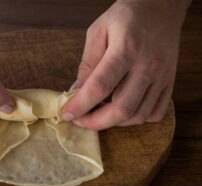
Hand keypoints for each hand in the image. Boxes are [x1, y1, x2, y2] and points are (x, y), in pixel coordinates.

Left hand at [62, 0, 190, 129]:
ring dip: (114, 123)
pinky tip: (122, 111)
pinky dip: (136, 119)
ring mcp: (162, 76)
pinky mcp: (170, 82)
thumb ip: (87, 64)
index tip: (67, 113)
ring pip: (138, 115)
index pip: (100, 86)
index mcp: (126, 49)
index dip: (80, 105)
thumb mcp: (98, 32)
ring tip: (98, 116)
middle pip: (122, 108)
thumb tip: (75, 92)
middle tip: (80, 121)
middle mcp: (147, 65)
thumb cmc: (125, 17)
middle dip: (96, 122)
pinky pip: (155, 113)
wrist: (160, 8)